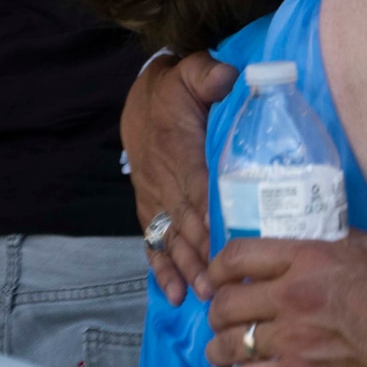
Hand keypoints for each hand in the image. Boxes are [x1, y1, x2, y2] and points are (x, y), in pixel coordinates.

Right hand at [123, 52, 234, 304]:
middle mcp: (166, 181)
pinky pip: (154, 242)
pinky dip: (162, 269)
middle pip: (186, 223)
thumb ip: (206, 74)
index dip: (208, 212)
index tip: (224, 238)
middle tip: (220, 284)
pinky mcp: (152, 210)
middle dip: (202, 254)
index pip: (196, 185)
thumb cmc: (175, 89)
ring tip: (202, 294)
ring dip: (186, 267)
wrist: (142, 99)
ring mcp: (157, 200)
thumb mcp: (190, 71)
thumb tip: (224, 76)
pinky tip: (174, 295)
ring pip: (171, 238)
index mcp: (180, 151)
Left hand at [203, 232, 366, 366]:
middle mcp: (291, 296)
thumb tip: (319, 242)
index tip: (222, 279)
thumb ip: (337, 242)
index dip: (219, 268)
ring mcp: (293, 339)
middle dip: (219, 312)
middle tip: (229, 320)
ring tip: (228, 354)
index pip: (237, 256)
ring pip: (226, 345)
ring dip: (221, 350)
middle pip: (224, 304)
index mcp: (307, 258)